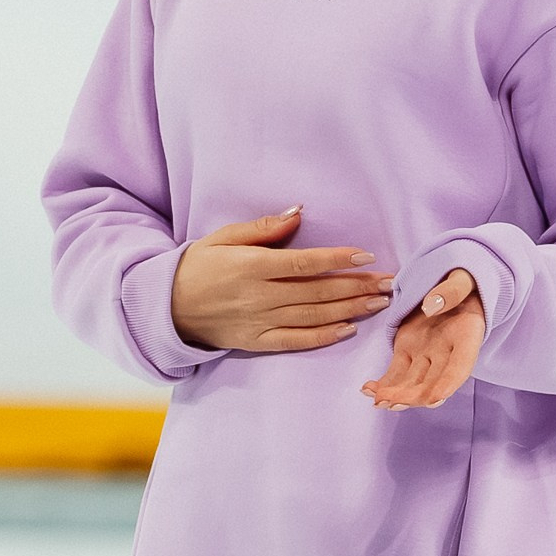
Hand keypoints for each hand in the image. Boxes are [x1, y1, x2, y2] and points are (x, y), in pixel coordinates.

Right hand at [169, 207, 394, 352]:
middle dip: (356, 285)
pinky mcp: (257, 342)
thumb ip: (263, 228)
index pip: (304, 263)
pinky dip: (324, 336)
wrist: (166, 307)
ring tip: (379, 302)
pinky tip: (348, 329)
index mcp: (251, 267)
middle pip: (317, 291)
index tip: (366, 255)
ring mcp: (259, 322)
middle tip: (388, 282)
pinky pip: (296, 341)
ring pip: (313, 316)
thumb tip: (298, 213)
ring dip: (350, 309)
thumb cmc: (197, 266)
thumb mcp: (224, 237)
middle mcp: (259, 297)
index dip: (338, 259)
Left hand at [363, 269, 484, 410]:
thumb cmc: (462, 281)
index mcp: (466, 336)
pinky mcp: (407, 351)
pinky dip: (383, 385)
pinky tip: (368, 390)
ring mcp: (426, 355)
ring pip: (412, 383)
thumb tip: (431, 306)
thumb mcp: (463, 279)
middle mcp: (447, 353)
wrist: (452, 286)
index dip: (449, 383)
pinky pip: (395, 374)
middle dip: (414, 396)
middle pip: (433, 382)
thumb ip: (452, 291)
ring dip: (396, 396)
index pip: (460, 366)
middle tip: (394, 402)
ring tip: (377, 400)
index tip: (435, 398)